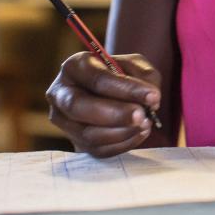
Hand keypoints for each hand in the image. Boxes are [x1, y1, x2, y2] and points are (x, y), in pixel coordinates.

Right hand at [46, 52, 160, 157]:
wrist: (108, 91)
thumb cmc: (120, 74)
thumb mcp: (134, 64)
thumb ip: (145, 76)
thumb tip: (151, 100)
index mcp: (75, 66)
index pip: (97, 79)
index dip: (126, 89)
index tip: (153, 96)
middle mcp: (61, 93)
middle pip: (80, 107)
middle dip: (116, 115)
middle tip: (143, 117)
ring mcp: (63, 120)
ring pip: (87, 134)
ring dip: (121, 132)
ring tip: (145, 124)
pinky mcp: (73, 141)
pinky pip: (96, 150)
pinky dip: (121, 144)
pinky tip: (139, 133)